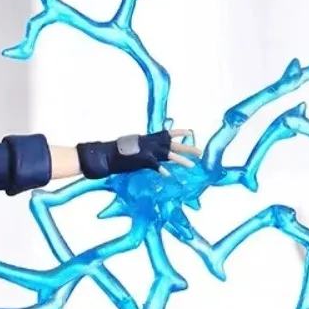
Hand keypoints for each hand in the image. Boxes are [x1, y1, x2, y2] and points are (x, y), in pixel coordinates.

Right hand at [75, 129, 202, 179]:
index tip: (191, 132)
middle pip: (174, 145)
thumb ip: (144, 148)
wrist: (107, 154)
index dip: (179, 133)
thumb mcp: (133, 147)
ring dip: (182, 160)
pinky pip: (157, 166)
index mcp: (149, 138)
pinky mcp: (144, 160)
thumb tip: (149, 153)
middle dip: (188, 148)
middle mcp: (151, 143)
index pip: (167, 133)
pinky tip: (169, 175)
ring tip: (193, 165)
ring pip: (170, 155)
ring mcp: (149, 151)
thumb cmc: (118, 152)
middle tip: (201, 152)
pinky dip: (162, 170)